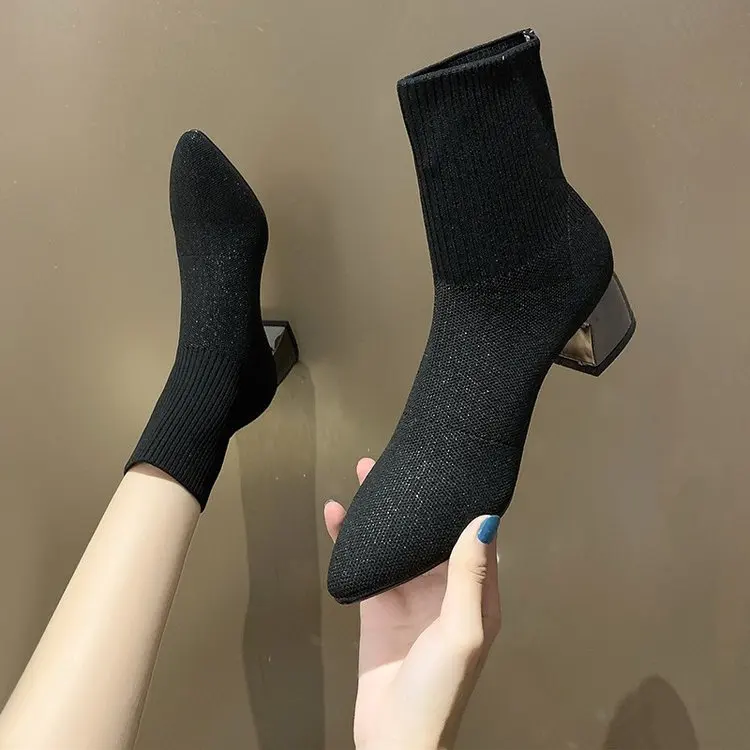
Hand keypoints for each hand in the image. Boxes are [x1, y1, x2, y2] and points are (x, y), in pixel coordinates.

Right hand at [325, 457, 501, 749]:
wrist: (394, 740)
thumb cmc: (439, 690)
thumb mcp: (461, 630)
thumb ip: (469, 575)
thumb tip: (486, 519)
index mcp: (476, 595)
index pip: (474, 537)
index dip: (464, 502)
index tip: (452, 468)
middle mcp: (444, 591)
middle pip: (430, 533)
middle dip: (416, 498)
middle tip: (397, 461)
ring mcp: (409, 598)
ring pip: (397, 543)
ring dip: (382, 512)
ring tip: (365, 475)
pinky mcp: (378, 608)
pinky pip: (367, 564)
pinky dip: (351, 539)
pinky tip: (337, 516)